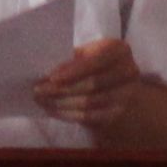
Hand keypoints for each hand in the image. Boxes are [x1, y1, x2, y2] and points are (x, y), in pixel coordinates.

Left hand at [32, 38, 148, 126]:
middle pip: (91, 83)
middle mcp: (128, 71)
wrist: (120, 91)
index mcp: (119, 50)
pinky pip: (89, 116)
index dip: (74, 70)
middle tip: (38, 91)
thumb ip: (72, 61)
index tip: (51, 77)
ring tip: (42, 101)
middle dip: (61, 88)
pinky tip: (52, 111)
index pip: (96, 61)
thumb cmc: (97, 68)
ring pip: (88, 102)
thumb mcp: (88, 56)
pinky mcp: (117, 114)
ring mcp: (126, 95)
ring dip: (61, 103)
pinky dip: (68, 114)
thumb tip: (44, 74)